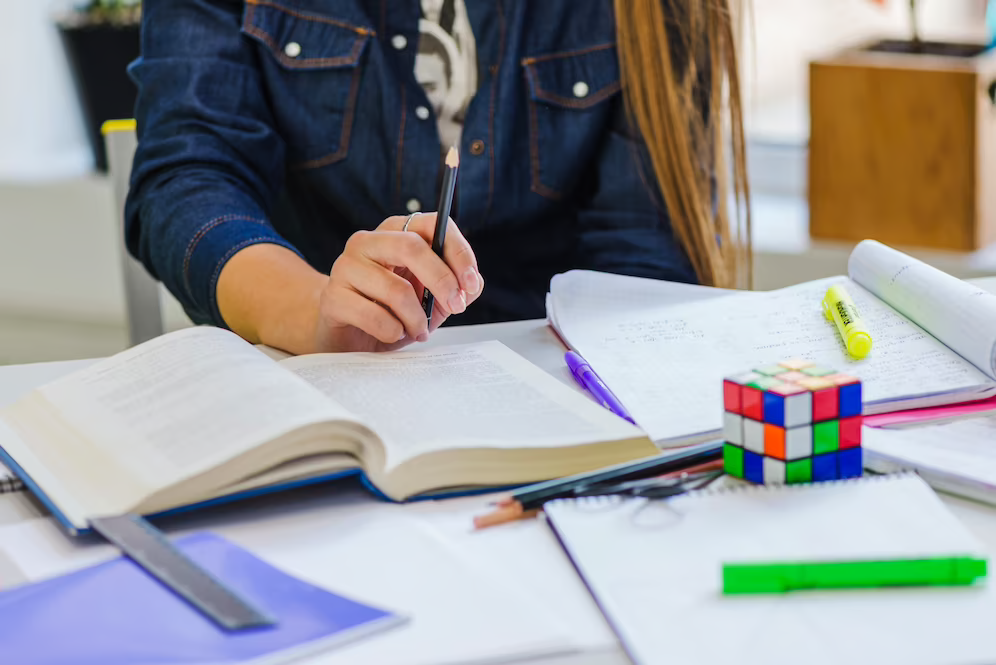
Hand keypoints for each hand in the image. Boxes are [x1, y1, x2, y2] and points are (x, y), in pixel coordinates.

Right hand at [315, 213, 483, 351]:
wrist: (348, 337)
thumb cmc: (391, 313)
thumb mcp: (431, 300)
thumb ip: (456, 288)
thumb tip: (472, 285)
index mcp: (394, 232)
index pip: (432, 224)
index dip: (457, 252)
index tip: (471, 283)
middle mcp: (367, 242)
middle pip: (411, 247)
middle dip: (442, 280)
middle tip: (455, 307)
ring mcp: (345, 267)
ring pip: (396, 289)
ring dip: (417, 318)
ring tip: (419, 331)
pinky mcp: (332, 297)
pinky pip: (374, 316)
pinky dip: (393, 331)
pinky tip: (393, 334)